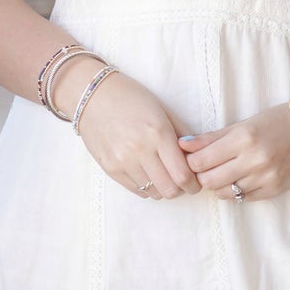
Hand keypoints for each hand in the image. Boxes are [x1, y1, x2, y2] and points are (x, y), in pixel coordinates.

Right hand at [58, 64, 200, 198]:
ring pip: (153, 193)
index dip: (194, 184)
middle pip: (170, 190)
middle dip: (181, 190)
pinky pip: (136, 191)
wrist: (92, 96)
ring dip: (163, 188)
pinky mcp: (110, 169)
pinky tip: (148, 174)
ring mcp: (123, 162)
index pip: (183, 174)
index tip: (196, 182)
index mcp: (158, 133)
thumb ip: (183, 135)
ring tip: (163, 175)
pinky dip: (147, 187)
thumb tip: (197, 158)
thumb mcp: (163, 110)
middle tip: (183, 182)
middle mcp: (140, 150)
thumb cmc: (131, 98)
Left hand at [180, 100, 289, 201]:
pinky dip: (236, 190)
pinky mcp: (275, 190)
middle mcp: (253, 160)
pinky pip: (243, 198)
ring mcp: (265, 178)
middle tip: (205, 168)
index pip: (199, 161)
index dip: (190, 162)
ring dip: (218, 185)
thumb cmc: (281, 120)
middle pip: (208, 181)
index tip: (193, 158)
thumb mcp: (245, 122)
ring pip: (224, 193)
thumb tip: (182, 145)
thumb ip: (212, 137)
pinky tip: (240, 178)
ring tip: (224, 172)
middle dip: (201, 176)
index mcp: (243, 138)